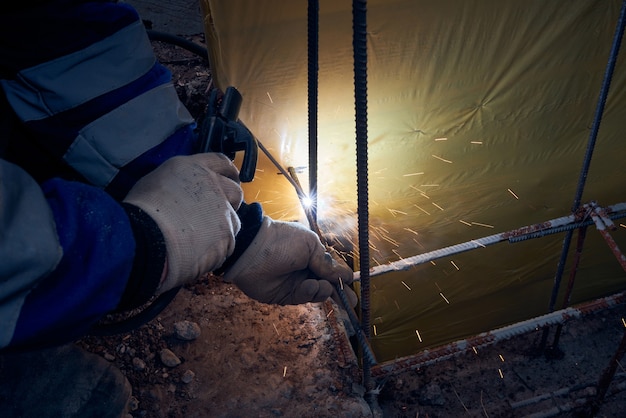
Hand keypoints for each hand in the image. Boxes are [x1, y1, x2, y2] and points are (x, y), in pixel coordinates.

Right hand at [124, 154, 242, 291]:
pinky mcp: (226, 234)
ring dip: (222, 228)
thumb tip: (180, 192)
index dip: (228, 172)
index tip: (229, 180)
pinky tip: (200, 254)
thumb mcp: (155, 182)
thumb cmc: (140, 210)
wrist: (144, 236)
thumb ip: (177, 183)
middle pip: (235, 190)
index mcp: (194, 168)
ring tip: (203, 240)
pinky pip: (227, 244)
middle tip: (217, 214)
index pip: (221, 162)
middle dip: (231, 201)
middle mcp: (213, 185)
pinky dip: (217, 250)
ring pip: (233, 220)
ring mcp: (222, 210)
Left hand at [224, 217, 355, 304]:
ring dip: (324, 291)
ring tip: (321, 285)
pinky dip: (310, 293)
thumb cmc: (282, 241)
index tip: (353, 285)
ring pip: (318, 293)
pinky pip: (304, 298)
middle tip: (352, 302)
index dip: (343, 277)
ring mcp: (296, 283)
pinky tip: (310, 286)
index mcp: (313, 254)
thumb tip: (346, 276)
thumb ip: (327, 263)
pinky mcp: (285, 296)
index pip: (332, 269)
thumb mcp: (310, 245)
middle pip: (328, 285)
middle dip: (340, 293)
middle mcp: (306, 270)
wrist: (252, 250)